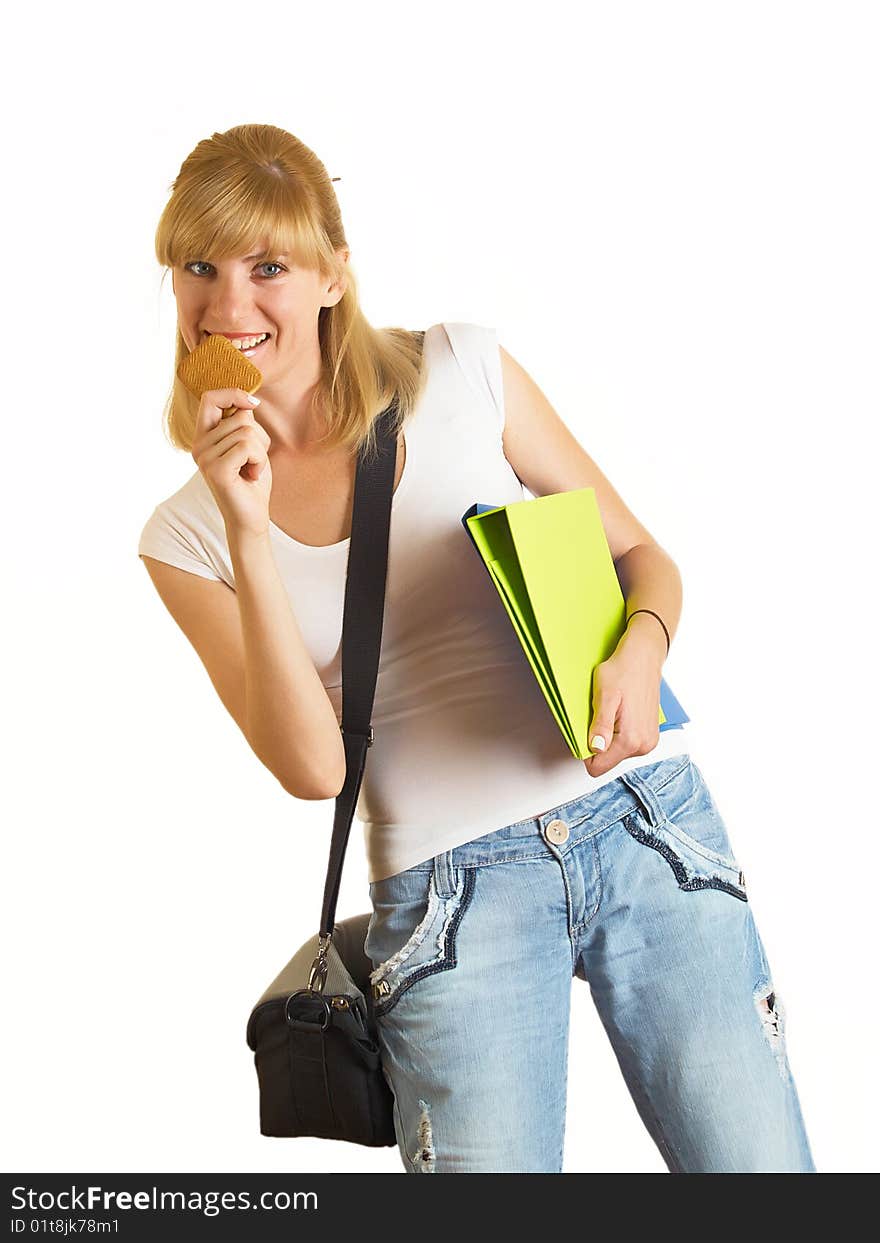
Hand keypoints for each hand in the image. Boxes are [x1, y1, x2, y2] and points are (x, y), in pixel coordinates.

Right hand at [190, 388, 272, 538]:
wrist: (250, 518)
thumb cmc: (252, 481)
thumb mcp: (250, 444)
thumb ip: (243, 422)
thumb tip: (248, 401)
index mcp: (204, 437)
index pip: (210, 398)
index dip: (233, 394)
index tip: (253, 404)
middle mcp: (199, 446)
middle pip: (239, 418)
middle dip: (259, 438)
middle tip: (253, 461)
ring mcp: (205, 458)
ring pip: (247, 432)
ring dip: (261, 452)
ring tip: (252, 470)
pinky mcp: (216, 470)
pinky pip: (248, 447)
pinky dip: (260, 461)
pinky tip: (252, 476)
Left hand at [584, 627, 664, 777]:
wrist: (644, 657)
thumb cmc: (624, 671)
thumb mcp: (605, 696)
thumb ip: (601, 726)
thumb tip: (596, 748)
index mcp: (631, 740)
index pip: (598, 767)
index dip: (585, 752)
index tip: (585, 732)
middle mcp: (644, 745)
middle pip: (607, 760)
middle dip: (598, 741)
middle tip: (600, 715)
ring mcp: (648, 741)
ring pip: (616, 751)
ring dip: (608, 735)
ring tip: (612, 710)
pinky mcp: (649, 734)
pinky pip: (626, 743)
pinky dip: (619, 730)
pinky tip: (621, 711)